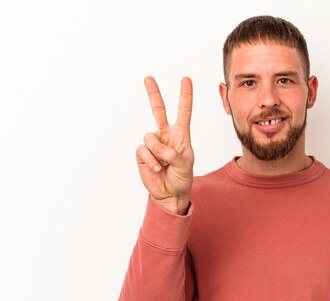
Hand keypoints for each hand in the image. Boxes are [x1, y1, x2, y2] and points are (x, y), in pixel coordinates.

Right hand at [136, 76, 193, 214]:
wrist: (170, 193)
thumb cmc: (182, 177)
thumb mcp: (185, 165)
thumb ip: (173, 153)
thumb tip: (157, 146)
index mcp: (180, 135)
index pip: (183, 112)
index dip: (185, 96)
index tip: (186, 80)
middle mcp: (165, 135)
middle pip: (159, 110)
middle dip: (153, 94)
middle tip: (148, 78)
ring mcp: (153, 144)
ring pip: (150, 137)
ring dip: (158, 152)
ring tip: (164, 164)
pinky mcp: (142, 153)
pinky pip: (143, 150)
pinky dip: (151, 160)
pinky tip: (157, 168)